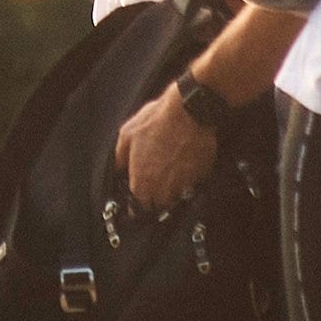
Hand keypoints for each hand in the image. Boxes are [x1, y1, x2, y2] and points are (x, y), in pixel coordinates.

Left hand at [114, 89, 217, 212]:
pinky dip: (188, 179)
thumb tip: (119, 170)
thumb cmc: (157, 120)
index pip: (136, 209)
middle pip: (157, 207)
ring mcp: (185, 185)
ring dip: (171, 191)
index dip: (135, 207)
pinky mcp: (202, 176)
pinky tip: (185, 163)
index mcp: (142, 181)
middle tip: (153, 183)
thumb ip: (120, 158)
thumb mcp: (127, 134)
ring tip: (169, 172)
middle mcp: (163, 189)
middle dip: (153, 199)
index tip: (135, 202)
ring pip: (175, 198)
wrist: (191, 110)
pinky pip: (192, 185)